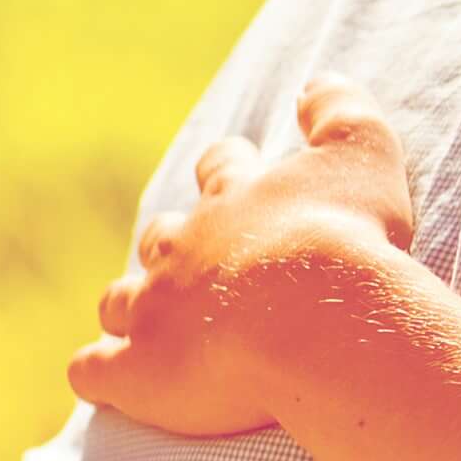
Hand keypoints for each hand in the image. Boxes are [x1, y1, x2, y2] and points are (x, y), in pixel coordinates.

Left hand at [68, 79, 420, 438]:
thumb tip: (318, 81)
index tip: (236, 170)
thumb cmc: (345, 237)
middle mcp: (182, 248)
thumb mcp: (364, 155)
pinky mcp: (136, 369)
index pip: (221, 170)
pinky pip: (95, 371)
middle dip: (171, 245)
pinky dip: (100, 373)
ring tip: (145, 325)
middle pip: (161, 237)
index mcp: (234, 200)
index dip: (227, 170)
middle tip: (195, 262)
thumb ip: (341, 112)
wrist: (313, 317)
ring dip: (129, 309)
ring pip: (120, 302)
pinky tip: (108, 379)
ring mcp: (153, 311)